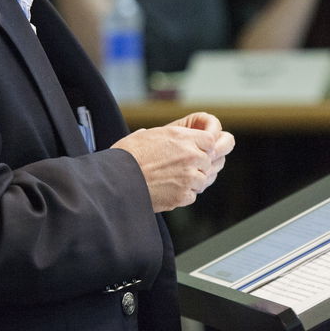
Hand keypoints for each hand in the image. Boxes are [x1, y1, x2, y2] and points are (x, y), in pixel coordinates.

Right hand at [113, 114, 234, 212]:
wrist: (117, 181)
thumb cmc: (127, 156)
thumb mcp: (148, 134)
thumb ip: (167, 134)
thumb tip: (167, 135)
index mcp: (183, 137)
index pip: (212, 140)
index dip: (206, 146)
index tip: (199, 150)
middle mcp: (190, 156)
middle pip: (210, 161)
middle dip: (200, 164)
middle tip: (185, 167)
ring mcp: (189, 177)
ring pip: (204, 179)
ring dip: (193, 180)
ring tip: (174, 179)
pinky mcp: (183, 196)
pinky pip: (192, 195)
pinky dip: (184, 194)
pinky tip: (169, 189)